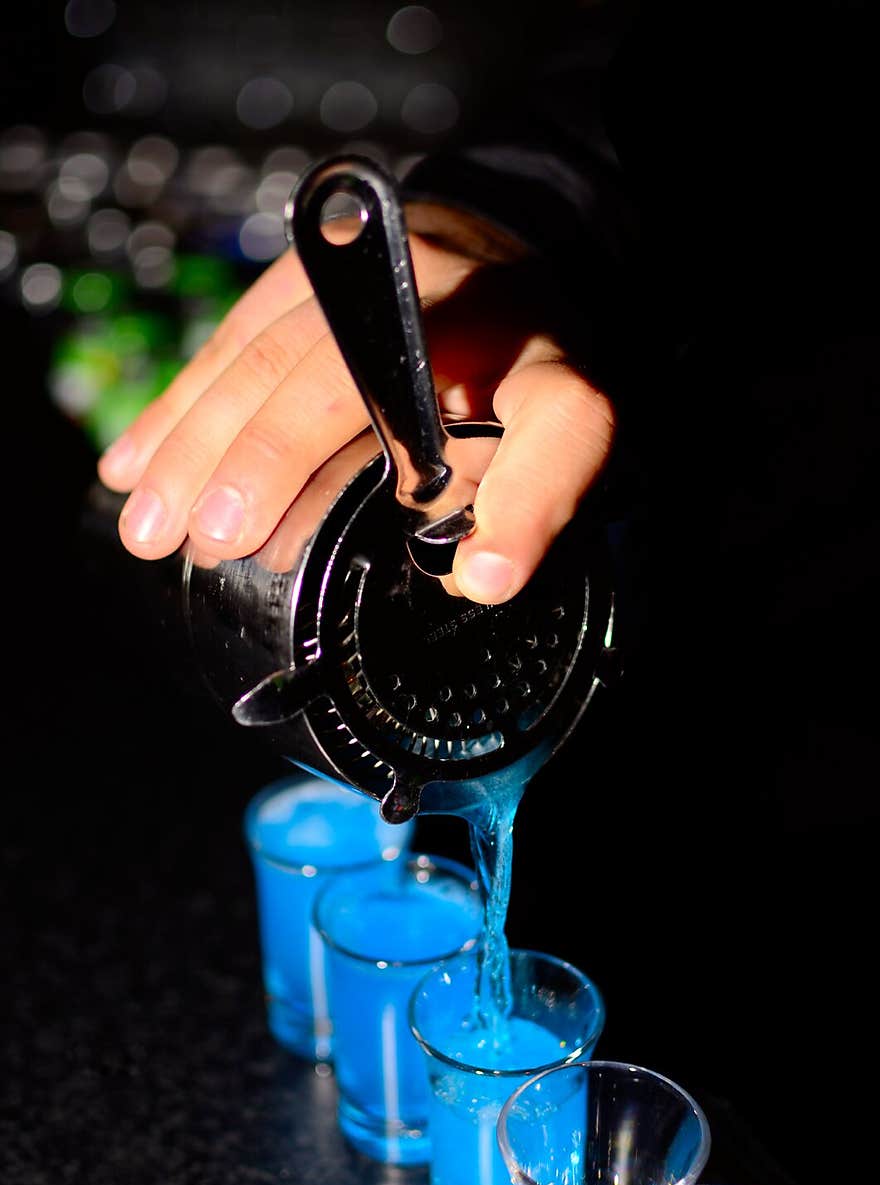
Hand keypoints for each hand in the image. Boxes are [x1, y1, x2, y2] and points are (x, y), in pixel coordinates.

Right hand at [98, 204, 613, 604]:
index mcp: (548, 365)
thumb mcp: (544, 447)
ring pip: (269, 355)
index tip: (481, 577)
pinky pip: (233, 341)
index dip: (525, 503)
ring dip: (198, 443)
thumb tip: (467, 576)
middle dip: (270, 459)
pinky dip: (179, 407)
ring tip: (149, 525)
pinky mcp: (310, 267)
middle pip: (347, 376)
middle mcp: (460, 300)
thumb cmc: (516, 377)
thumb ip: (515, 503)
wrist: (495, 259)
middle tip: (213, 537)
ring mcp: (373, 272)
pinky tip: (132, 464)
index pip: (559, 427)